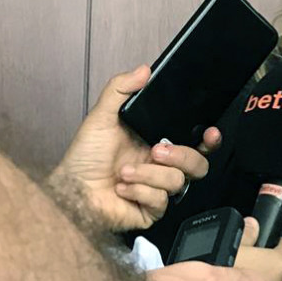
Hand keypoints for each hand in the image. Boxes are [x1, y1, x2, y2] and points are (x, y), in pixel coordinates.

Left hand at [51, 66, 219, 231]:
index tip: (209, 133)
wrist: (71, 188)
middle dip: (181, 156)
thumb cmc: (85, 157)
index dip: (209, 140)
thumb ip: (121, 88)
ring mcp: (158, 190)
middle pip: (197, 164)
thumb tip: (143, 69)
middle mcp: (161, 167)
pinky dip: (139, 190)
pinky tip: (122, 187)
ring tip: (124, 171)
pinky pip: (161, 201)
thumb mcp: (102, 115)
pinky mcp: (151, 210)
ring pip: (178, 182)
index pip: (195, 143)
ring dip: (148, 174)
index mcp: (157, 144)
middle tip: (156, 151)